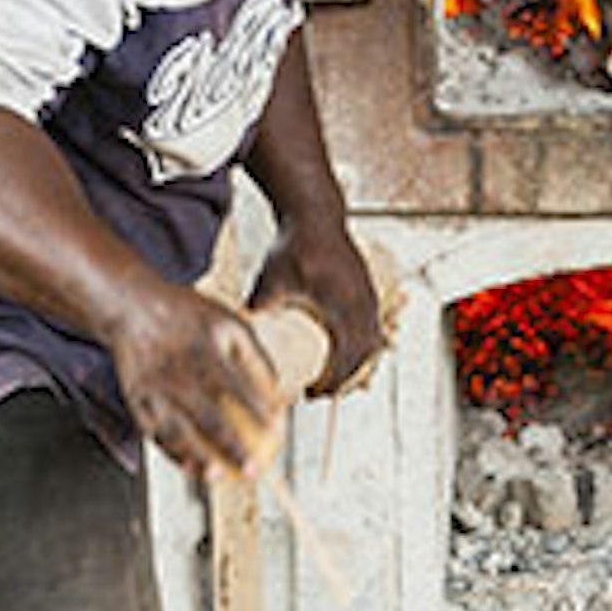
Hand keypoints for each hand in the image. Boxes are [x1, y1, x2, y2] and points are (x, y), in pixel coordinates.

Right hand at [108, 287, 283, 484]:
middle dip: (231, 446)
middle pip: (208, 416)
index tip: (276, 432)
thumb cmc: (187, 315)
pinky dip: (171, 452)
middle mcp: (179, 372)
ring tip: (216, 476)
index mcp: (204, 350)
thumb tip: (279, 389)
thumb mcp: (228, 321)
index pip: (237, 386)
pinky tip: (189, 468)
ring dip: (197, 456)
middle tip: (253, 470)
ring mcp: (155, 389)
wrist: (132, 307)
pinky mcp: (137, 400)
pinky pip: (155, 432)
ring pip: (178, 430)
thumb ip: (255, 353)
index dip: (257, 410)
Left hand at [260, 216, 389, 399]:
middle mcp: (362, 303)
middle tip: (319, 394)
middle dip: (344, 380)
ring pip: (372, 344)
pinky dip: (362, 348)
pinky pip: (374, 329)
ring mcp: (370, 296)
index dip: (332, 381)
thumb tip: (237, 338)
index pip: (345, 356)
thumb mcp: (271, 279)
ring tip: (331, 381)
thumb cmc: (293, 246)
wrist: (316, 216)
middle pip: (362, 356)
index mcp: (340, 304)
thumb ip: (259, 307)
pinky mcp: (370, 291)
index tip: (313, 393)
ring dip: (355, 366)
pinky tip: (344, 357)